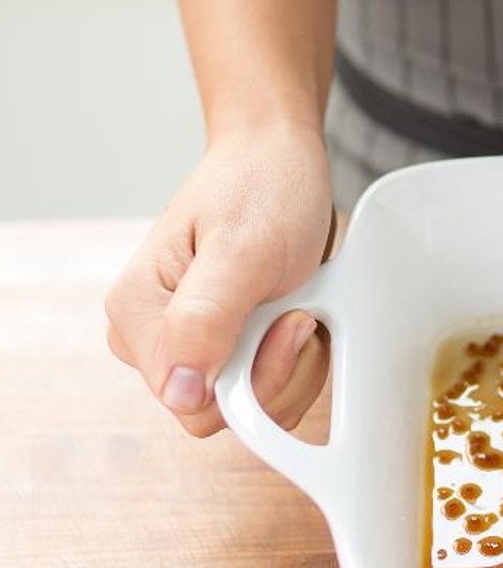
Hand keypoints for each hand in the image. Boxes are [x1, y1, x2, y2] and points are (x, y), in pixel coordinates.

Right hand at [105, 120, 333, 435]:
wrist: (276, 157)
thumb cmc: (259, 187)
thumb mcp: (243, 248)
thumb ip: (205, 319)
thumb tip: (177, 391)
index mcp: (137, 312)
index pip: (189, 403)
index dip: (253, 379)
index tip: (288, 322)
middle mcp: (154, 335)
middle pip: (222, 410)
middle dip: (277, 368)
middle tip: (297, 307)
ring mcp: (189, 340)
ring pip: (249, 402)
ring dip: (293, 360)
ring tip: (298, 301)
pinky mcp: (222, 341)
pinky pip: (265, 384)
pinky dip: (297, 356)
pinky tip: (300, 312)